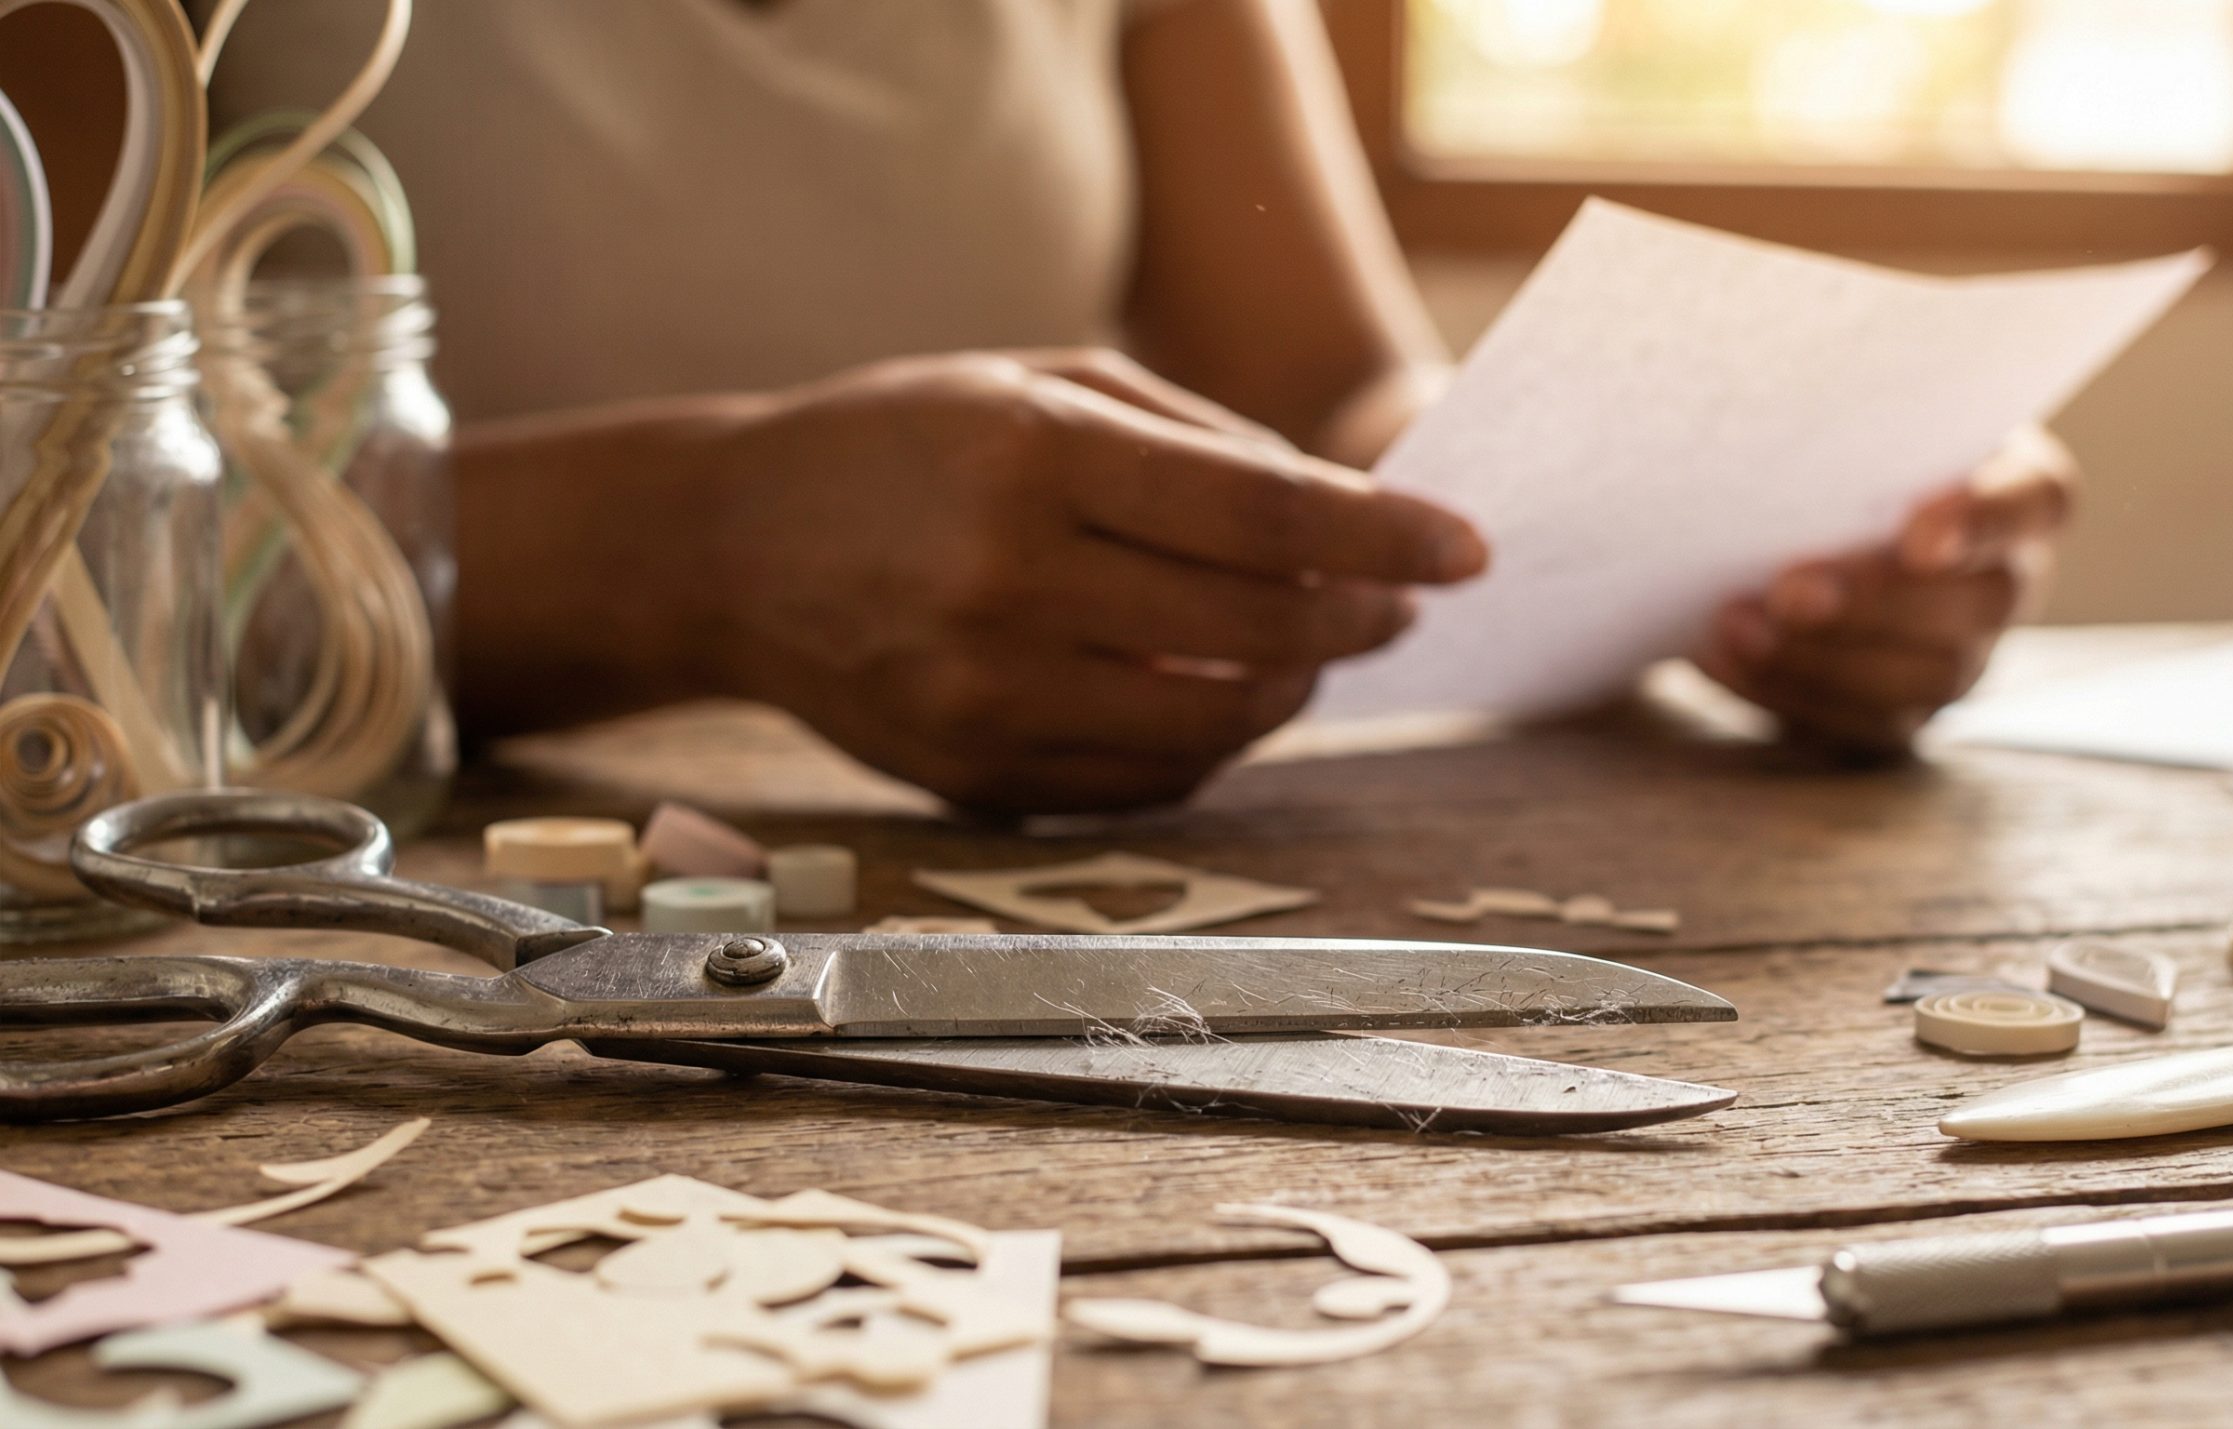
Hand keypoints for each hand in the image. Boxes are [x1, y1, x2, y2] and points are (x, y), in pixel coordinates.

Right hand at [707, 348, 1485, 812]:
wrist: (728, 548)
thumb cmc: (904, 443)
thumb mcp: (1040, 382)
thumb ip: (1199, 439)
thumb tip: (1345, 516)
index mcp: (1033, 458)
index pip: (1261, 514)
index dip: (1384, 536)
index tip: (1465, 548)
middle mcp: (1007, 582)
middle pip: (1256, 628)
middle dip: (1359, 618)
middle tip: (1397, 602)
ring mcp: (986, 695)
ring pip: (1214, 721)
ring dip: (1296, 688)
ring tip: (1311, 647)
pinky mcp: (974, 778)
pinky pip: (1149, 782)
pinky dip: (1215, 741)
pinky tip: (1221, 695)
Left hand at [1691, 428, 2075, 755]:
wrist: (1795, 520)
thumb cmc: (1840, 449)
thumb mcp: (1853, 419)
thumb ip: (1845, 418)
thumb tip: (1776, 415)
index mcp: (2018, 494)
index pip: (2034, 503)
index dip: (1983, 522)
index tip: (1918, 537)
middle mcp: (2003, 583)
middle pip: (1972, 605)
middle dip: (1873, 602)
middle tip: (1790, 589)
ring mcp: (1961, 659)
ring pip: (1920, 678)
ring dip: (1821, 656)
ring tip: (1736, 623)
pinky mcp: (1901, 715)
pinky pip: (1858, 725)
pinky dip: (1786, 691)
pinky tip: (1724, 656)